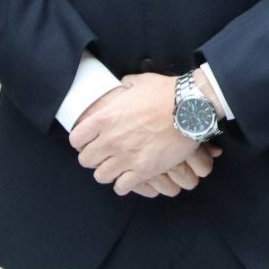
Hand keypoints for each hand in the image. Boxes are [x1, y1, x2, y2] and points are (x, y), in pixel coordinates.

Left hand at [69, 76, 207, 195]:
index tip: (92, 140)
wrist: (192, 107)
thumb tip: (122, 86)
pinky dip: (125, 184)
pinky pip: (122, 187)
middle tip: (107, 154)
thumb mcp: (141, 81)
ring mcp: (126, 157)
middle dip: (95, 157)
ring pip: (101, 176)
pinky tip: (131, 177)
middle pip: (86, 160)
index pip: (76, 139)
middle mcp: (110, 140)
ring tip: (119, 167)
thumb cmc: (167, 92)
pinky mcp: (143, 170)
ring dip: (109, 172)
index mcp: (105, 118)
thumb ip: (125, 85)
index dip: (83, 140)